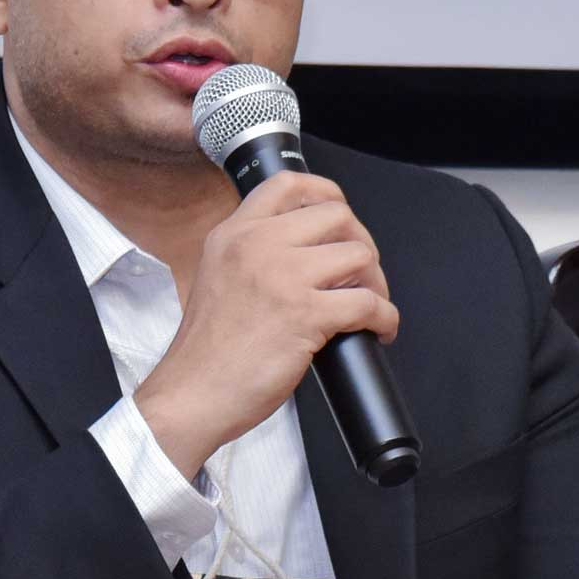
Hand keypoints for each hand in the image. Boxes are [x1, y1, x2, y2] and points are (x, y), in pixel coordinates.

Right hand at [133, 173, 396, 474]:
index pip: (288, 185)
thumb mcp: (216, 279)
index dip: (326, 193)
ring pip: (359, 255)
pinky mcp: (305, 315)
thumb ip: (252, 256)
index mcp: (233, 235)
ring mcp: (282, 278)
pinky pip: (368, 303)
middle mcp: (257, 246)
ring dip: (376, 282)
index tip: (341, 214)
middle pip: (337, 215)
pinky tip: (378, 330)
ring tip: (369, 304)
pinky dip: (385, 318)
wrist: (192, 394)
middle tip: (360, 273)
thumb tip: (305, 253)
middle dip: (361, 243)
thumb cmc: (205, 353)